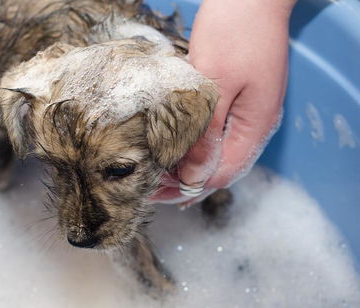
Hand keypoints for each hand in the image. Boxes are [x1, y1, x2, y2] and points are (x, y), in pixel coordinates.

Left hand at [152, 0, 295, 204]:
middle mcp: (254, 124)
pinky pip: (217, 133)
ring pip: (218, 152)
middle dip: (186, 180)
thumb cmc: (234, 32)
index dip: (188, 187)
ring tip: (159, 171)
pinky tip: (175, 145)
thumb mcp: (216, 84)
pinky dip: (194, 144)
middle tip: (152, 186)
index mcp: (254, 126)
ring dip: (189, 163)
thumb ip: (207, 134)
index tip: (156, 191)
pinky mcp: (238, 98)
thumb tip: (194, 177)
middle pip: (221, 167)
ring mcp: (248, 111)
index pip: (221, 174)